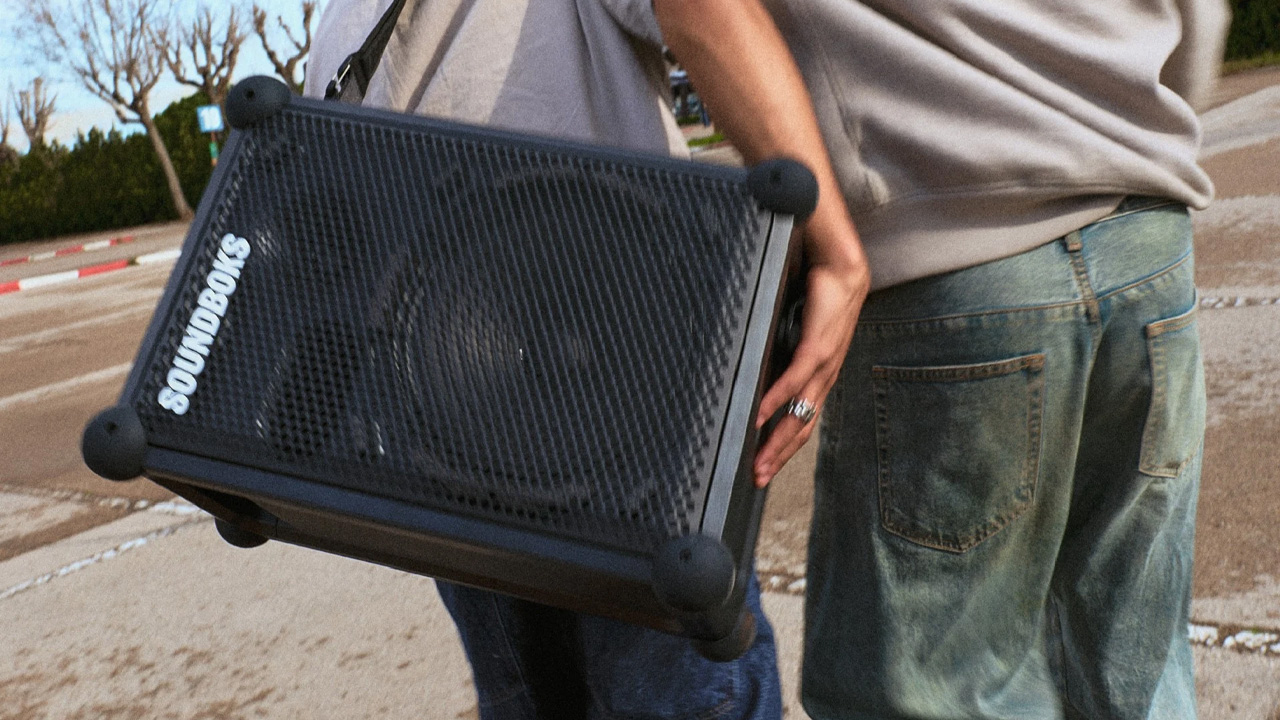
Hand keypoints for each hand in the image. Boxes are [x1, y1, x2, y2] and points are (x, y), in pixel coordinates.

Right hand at [752, 228, 868, 486]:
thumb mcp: (798, 336)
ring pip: (799, 412)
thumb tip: (761, 370)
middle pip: (802, 427)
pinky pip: (793, 380)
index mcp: (821, 378)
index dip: (784, 448)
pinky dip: (775, 400)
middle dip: (778, 456)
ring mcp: (824, 365)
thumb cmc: (818, 299)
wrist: (841, 269)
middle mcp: (825, 378)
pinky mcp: (817, 347)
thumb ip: (784, 357)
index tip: (764, 467)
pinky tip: (759, 415)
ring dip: (776, 440)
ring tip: (758, 461)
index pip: (803, 422)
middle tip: (757, 478)